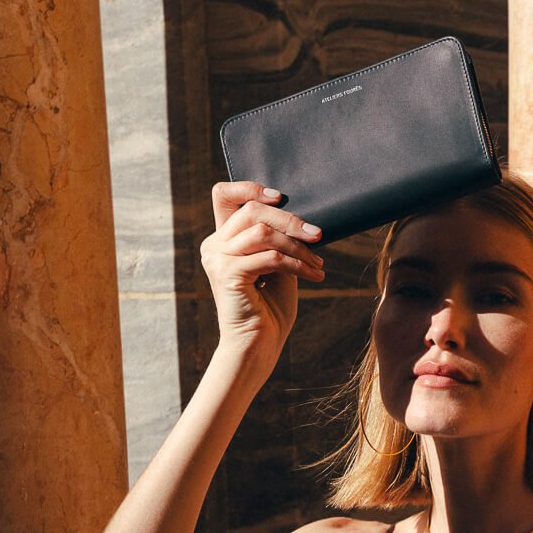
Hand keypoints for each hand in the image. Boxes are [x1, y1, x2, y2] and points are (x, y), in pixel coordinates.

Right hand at [200, 181, 325, 361]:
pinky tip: (314, 276)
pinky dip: (296, 265)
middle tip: (318, 235)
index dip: (249, 187)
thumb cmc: (270, 309)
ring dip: (297, 247)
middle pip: (251, 210)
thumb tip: (302, 219)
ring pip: (262, 233)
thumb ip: (278, 240)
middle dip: (290, 220)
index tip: (280, 197)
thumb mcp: (277, 266)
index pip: (224, 195)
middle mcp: (214, 245)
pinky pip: (269, 258)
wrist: (259, 345)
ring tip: (317, 264)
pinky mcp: (227, 274)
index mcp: (222, 239)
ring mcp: (217, 259)